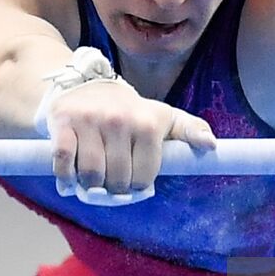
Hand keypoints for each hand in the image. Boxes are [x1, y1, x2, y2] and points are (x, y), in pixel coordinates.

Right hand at [44, 80, 216, 205]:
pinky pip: (62, 162)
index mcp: (147, 122)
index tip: (133, 179)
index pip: (144, 177)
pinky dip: (65, 177)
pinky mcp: (63, 122)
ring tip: (92, 180)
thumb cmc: (131, 112)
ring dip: (89, 186)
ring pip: (90, 175)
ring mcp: (90, 120)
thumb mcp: (164, 118)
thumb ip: (191, 130)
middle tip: (111, 181)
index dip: (137, 185)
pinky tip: (70, 179)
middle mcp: (119, 119)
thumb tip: (212, 145)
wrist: (87, 86)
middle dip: (113, 189)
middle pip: (116, 180)